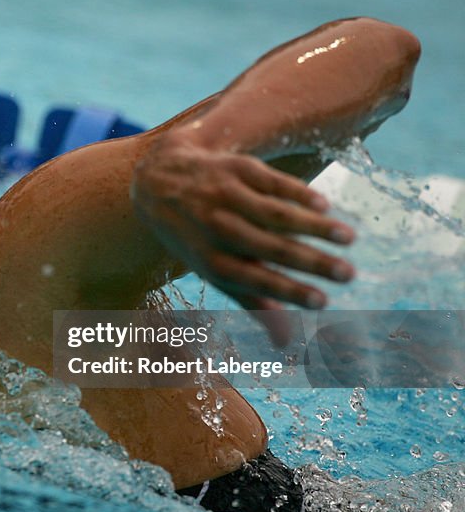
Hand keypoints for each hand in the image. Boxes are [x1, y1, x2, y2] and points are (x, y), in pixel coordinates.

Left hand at [131, 135, 355, 342]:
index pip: (254, 280)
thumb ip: (252, 301)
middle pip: (270, 247)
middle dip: (312, 262)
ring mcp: (225, 196)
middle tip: (349, 274)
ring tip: (349, 238)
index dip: (288, 291)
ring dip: (315, 226)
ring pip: (276, 213)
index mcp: (210, 260)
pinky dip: (299, 194)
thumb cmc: (197, 236)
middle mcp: (216, 228)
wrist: (161, 179)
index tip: (324, 302)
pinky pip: (273, 182)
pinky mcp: (235, 168)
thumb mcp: (214, 270)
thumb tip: (285, 343)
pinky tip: (325, 207)